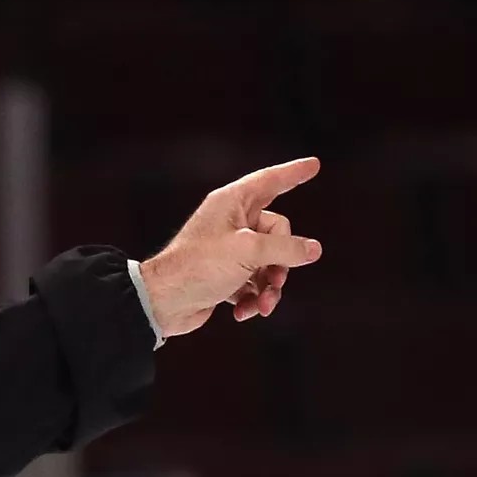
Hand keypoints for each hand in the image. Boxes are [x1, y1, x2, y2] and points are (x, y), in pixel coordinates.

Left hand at [137, 158, 324, 339]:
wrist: (163, 303)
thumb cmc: (199, 267)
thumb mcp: (249, 251)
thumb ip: (286, 248)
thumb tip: (313, 250)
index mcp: (232, 203)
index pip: (270, 181)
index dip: (294, 173)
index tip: (314, 164)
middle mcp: (230, 222)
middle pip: (278, 232)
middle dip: (281, 261)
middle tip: (275, 279)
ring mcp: (228, 250)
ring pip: (268, 262)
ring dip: (270, 287)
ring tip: (264, 305)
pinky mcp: (224, 275)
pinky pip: (253, 283)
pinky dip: (253, 298)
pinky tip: (243, 312)